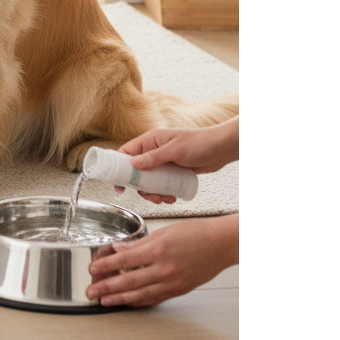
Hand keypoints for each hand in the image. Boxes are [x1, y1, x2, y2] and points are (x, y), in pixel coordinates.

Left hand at [85, 215, 237, 305]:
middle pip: (128, 281)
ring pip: (140, 294)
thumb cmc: (196, 233)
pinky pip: (154, 298)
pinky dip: (138, 301)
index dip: (105, 266)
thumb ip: (138, 243)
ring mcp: (171, 282)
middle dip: (106, 287)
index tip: (92, 269)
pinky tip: (127, 301)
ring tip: (104, 300)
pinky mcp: (178, 290)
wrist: (220, 245)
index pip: (124, 260)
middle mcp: (164, 268)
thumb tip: (119, 249)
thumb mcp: (163, 232)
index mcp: (158, 249)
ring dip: (119, 299)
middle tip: (91, 291)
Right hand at [110, 120, 237, 202]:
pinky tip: (172, 197)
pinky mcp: (172, 172)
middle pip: (136, 172)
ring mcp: (163, 163)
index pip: (126, 153)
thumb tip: (133, 164)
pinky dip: (163, 193)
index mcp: (149, 140)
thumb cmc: (199, 143)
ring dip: (153, 193)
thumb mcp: (174, 150)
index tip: (118, 185)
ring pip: (149, 182)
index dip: (119, 169)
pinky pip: (161, 185)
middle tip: (150, 196)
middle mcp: (153, 151)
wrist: (220, 149)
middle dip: (141, 188)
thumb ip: (154, 157)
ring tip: (165, 198)